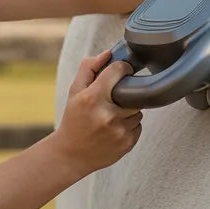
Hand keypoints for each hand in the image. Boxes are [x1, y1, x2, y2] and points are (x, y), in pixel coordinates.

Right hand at [51, 50, 143, 179]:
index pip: (118, 71)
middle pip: (133, 92)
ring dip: (128, 111)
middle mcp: (107, 115)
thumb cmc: (73, 120)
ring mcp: (119, 131)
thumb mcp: (74, 92)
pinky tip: (114, 129)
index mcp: (92, 98)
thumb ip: (89, 68)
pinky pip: (139, 126)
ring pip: (138, 110)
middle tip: (115, 99)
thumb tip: (108, 53)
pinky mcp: (127, 143)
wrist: (70, 155)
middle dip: (126, 93)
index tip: (122, 71)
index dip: (122, 68)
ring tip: (112, 116)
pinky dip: (129, 125)